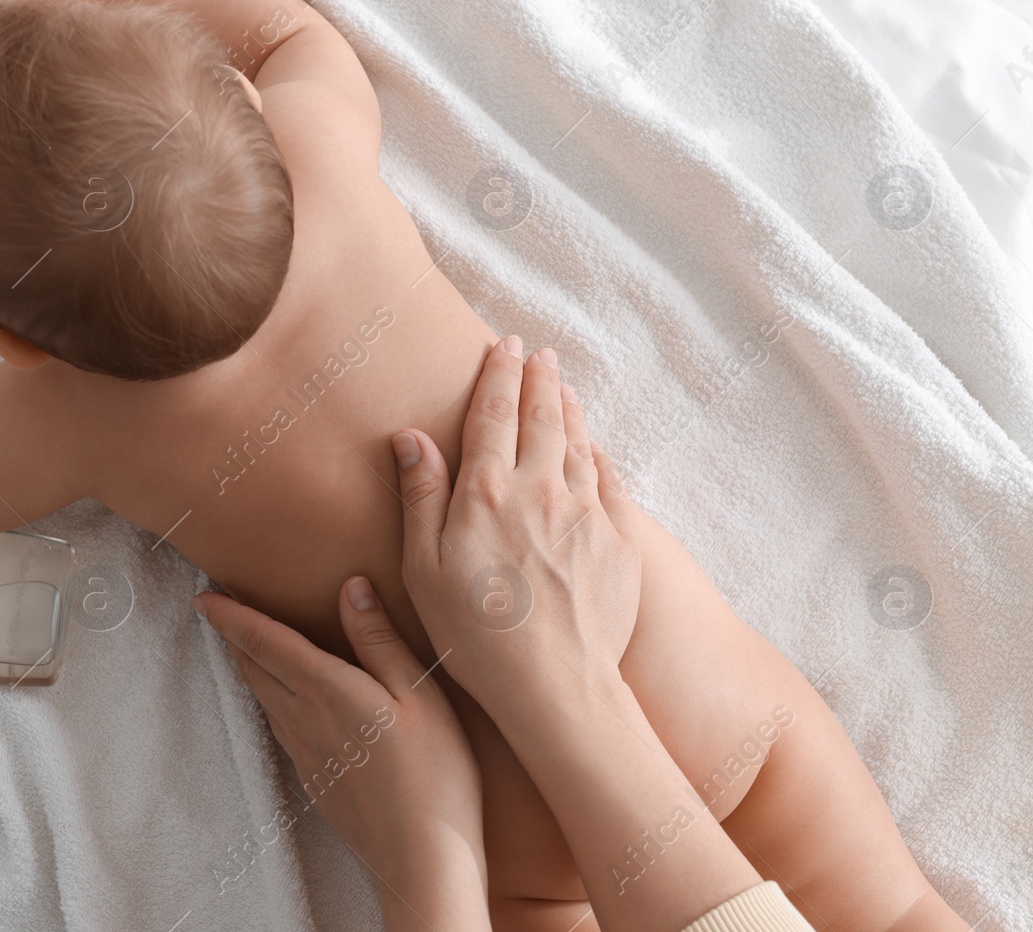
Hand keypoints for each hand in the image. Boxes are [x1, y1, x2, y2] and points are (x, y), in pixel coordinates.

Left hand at [195, 578, 487, 925]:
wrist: (421, 857)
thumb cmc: (434, 771)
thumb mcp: (418, 693)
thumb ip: (379, 638)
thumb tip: (350, 587)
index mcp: (326, 690)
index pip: (264, 641)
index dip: (230, 616)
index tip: (203, 597)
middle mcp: (304, 720)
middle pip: (253, 670)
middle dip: (233, 637)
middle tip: (219, 612)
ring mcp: (305, 754)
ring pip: (263, 700)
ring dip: (249, 669)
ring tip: (247, 648)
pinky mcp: (315, 780)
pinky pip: (281, 728)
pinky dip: (272, 700)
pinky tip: (287, 703)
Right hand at [393, 338, 641, 720]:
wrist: (558, 687)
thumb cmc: (477, 638)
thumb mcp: (424, 570)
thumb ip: (421, 497)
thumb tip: (411, 437)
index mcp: (488, 492)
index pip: (494, 413)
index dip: (499, 374)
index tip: (505, 346)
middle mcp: (541, 489)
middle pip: (543, 416)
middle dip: (539, 378)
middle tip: (539, 353)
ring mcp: (587, 512)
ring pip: (580, 441)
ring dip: (570, 408)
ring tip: (563, 387)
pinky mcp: (621, 540)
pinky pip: (611, 480)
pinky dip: (600, 454)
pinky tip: (595, 449)